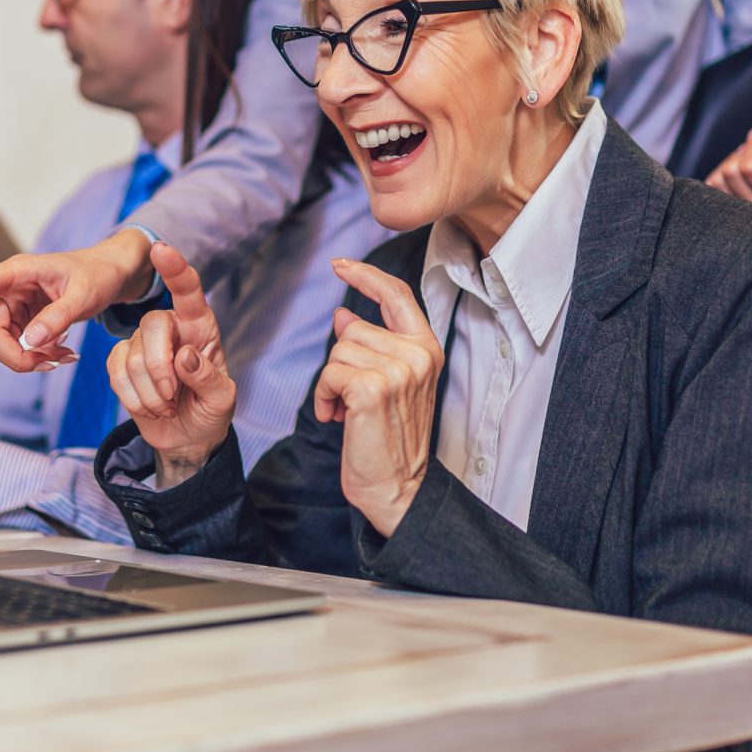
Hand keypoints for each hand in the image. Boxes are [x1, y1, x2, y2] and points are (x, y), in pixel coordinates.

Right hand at [0, 228, 151, 372]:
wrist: (110, 275)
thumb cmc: (97, 275)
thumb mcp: (85, 296)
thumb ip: (57, 318)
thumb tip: (29, 343)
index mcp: (17, 272)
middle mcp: (7, 289)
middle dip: (16, 357)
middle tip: (52, 364)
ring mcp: (12, 306)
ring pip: (2, 346)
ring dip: (30, 360)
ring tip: (65, 357)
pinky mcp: (20, 320)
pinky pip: (16, 348)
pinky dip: (37, 358)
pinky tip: (62, 354)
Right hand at [104, 243, 235, 487]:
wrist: (187, 436)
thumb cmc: (210, 410)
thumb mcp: (222, 400)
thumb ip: (208, 378)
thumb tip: (184, 357)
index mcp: (200, 326)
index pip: (189, 291)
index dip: (175, 270)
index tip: (161, 250)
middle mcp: (170, 327)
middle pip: (152, 325)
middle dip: (158, 367)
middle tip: (172, 398)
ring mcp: (142, 342)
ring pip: (131, 356)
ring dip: (149, 393)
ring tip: (167, 407)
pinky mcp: (121, 361)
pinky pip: (115, 372)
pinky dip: (133, 398)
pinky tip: (150, 408)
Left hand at [315, 259, 443, 538]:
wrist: (397, 487)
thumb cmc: (390, 438)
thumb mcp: (388, 384)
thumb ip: (373, 345)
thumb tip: (344, 314)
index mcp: (426, 349)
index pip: (396, 295)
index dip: (366, 275)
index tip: (340, 264)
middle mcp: (418, 354)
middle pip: (353, 329)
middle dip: (342, 363)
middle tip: (356, 400)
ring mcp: (398, 370)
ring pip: (338, 351)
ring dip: (332, 383)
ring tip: (350, 412)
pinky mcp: (372, 388)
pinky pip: (329, 373)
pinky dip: (324, 397)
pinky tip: (338, 419)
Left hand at [707, 127, 751, 213]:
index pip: (751, 168)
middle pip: (732, 171)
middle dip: (741, 153)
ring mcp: (739, 214)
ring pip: (719, 177)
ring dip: (730, 162)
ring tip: (745, 160)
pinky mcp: (722, 211)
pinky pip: (711, 184)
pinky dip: (720, 171)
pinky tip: (736, 172)